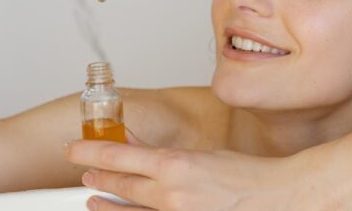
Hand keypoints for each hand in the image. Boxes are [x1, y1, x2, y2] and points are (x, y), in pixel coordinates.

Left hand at [64, 141, 305, 210]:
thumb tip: (139, 147)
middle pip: (119, 184)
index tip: (73, 149)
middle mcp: (171, 194)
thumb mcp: (204, 155)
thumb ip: (167, 156)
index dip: (89, 151)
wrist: (278, 198)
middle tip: (85, 173)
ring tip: (95, 200)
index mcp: (176, 165)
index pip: (119, 154)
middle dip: (98, 177)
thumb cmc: (249, 176)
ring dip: (107, 205)